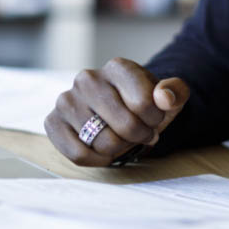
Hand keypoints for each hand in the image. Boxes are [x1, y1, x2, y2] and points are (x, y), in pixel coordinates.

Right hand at [45, 58, 188, 166]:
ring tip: (120, 138)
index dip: (156, 119)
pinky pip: (78, 155)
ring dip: (118, 149)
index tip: (153, 118)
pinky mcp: (52, 121)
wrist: (117, 109)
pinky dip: (96, 160)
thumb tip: (165, 97)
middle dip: (138, 136)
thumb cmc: (143, 103)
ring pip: (103, 143)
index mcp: (117, 67)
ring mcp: (67, 99)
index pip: (146, 104)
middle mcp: (87, 78)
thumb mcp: (167, 95)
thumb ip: (175, 92)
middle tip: (138, 133)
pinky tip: (103, 150)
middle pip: (126, 127)